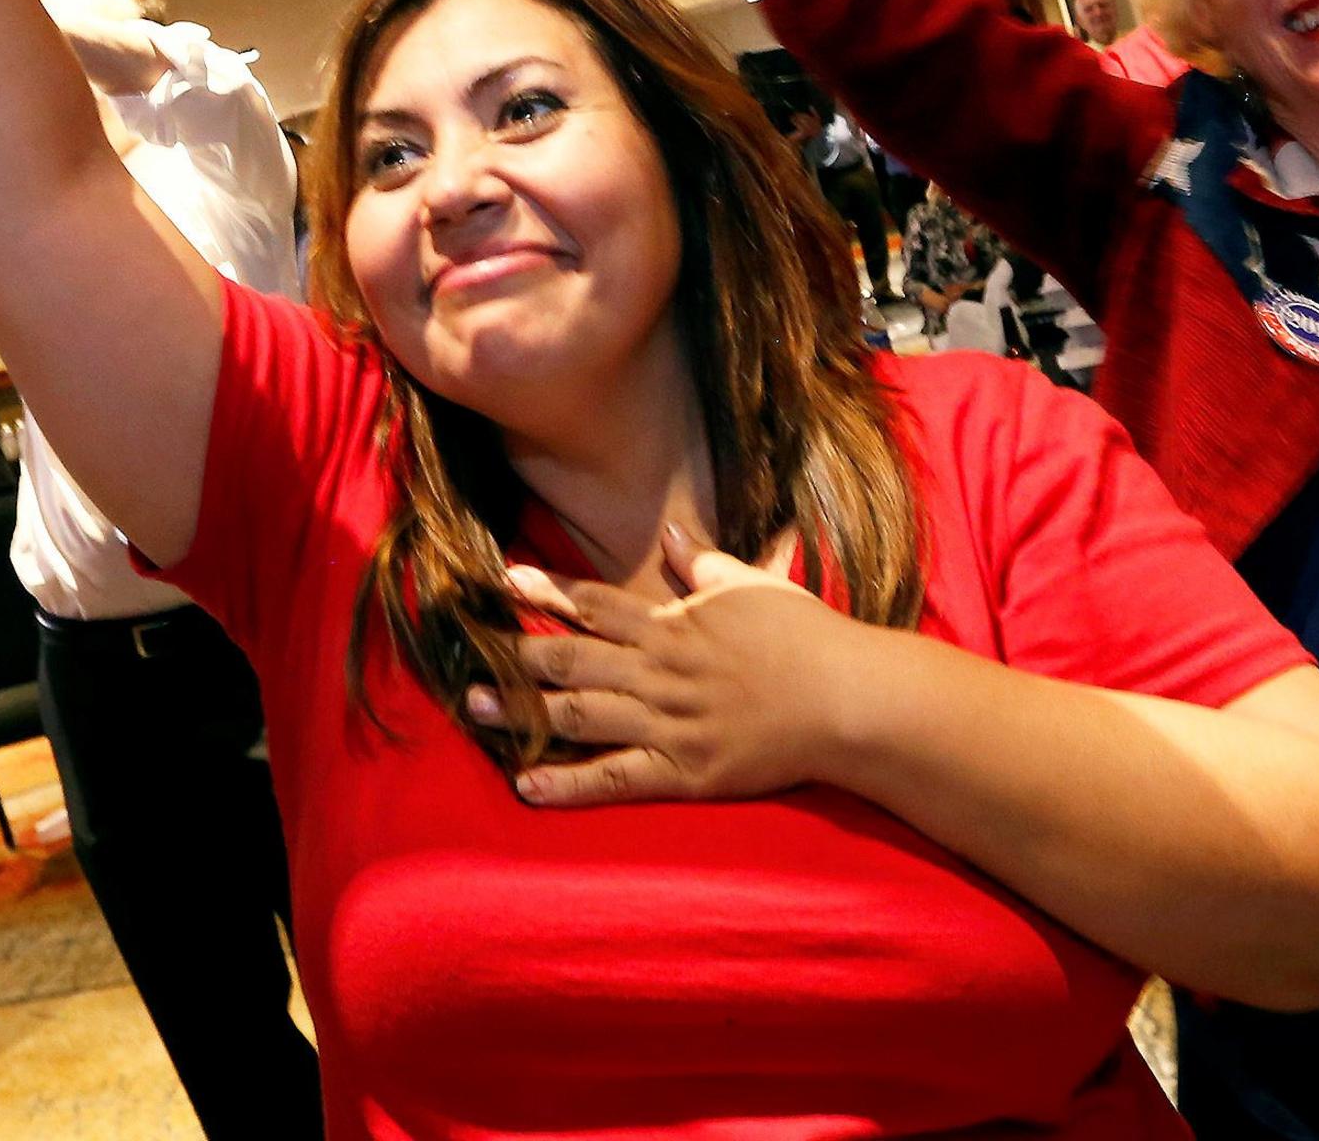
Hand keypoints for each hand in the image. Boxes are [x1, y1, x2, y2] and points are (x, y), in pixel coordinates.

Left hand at [466, 527, 854, 807]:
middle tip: (468, 656)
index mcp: (674, 625)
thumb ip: (704, 564)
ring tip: (475, 710)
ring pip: (579, 715)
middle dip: (515, 657)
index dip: (547, 590)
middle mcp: (660, 671)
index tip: (502, 580)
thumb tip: (672, 533)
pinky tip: (527, 786)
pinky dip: (567, 784)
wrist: (850, 702)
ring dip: (523, 712)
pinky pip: (613, 778)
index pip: (596, 602)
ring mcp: (668, 724)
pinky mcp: (683, 772)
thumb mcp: (753, 586)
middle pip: (572, 659)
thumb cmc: (808, 640)